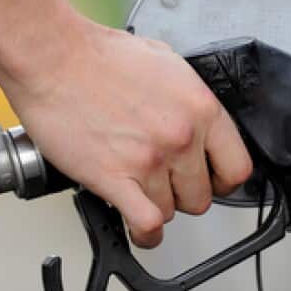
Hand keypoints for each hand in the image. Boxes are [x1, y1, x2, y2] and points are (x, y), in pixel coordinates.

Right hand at [1, 14, 252, 247]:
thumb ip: (188, 98)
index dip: (223, 180)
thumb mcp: (166, 63)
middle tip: (166, 184)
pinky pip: (146, 224)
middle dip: (184, 194)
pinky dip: (144, 234)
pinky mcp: (115, 178)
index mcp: (200, 108)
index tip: (211, 181)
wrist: (54, 57)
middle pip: (202, 196)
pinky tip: (139, 228)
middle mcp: (181, 137)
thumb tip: (196, 119)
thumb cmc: (99, 56)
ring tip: (141, 192)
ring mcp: (150, 160)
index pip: (236, 167)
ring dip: (156, 207)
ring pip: (171, 211)